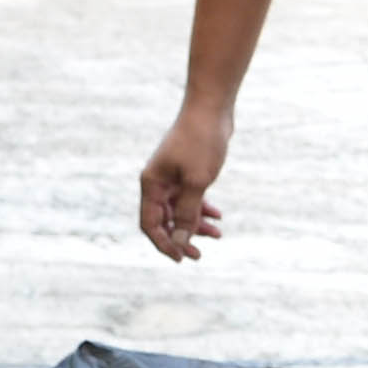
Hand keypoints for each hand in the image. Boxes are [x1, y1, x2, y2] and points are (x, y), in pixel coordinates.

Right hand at [136, 90, 234, 259]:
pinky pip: (190, 198)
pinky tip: (217, 215)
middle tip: (199, 254)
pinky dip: (202, 208)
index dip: (163, 243)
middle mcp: (157, 182)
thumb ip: (187, 213)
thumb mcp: (196, 182)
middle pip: (164, 220)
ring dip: (195, 224)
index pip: (150, 224)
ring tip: (217, 234)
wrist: (212, 109)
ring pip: (179, 210)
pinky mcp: (186, 171)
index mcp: (152, 184)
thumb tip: (180, 241)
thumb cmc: (201, 142)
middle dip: (181, 237)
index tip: (181, 258)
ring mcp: (171, 177)